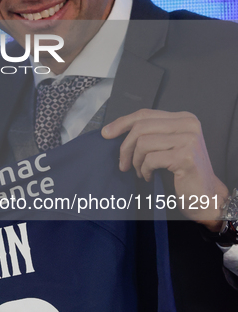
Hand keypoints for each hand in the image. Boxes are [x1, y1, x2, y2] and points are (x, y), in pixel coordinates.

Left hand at [102, 109, 228, 228]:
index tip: (106, 134)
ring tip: (141, 172)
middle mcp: (189, 125)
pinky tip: (149, 177)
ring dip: (136, 161)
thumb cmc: (182, 172)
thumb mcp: (167, 146)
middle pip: (141, 127)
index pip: (145, 114)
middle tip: (123, 164)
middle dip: (126, 147)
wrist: (205, 197)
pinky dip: (144, 170)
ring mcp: (189, 140)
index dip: (122, 122)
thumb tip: (112, 130)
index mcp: (184, 118)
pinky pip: (150, 159)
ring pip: (143, 143)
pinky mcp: (185, 157)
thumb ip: (150, 133)